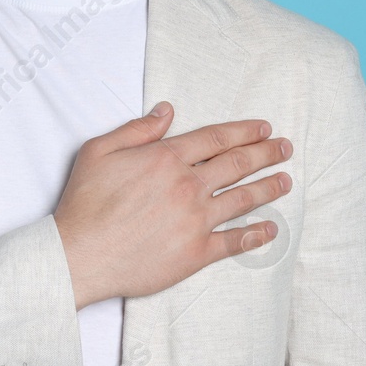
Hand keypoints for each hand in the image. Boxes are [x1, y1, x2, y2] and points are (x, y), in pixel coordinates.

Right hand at [52, 101, 291, 309]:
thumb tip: (167, 111)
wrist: (79, 255)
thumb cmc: (84, 203)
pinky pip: (235, 241)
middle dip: (266, 153)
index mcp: (166, 158)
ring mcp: (196, 220)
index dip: (244, 131)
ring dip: (269, 187)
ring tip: (286, 180)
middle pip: (237, 164)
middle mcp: (188, 186)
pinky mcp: (196, 253)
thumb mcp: (99, 151)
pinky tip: (271, 229)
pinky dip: (257, 235)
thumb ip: (137, 129)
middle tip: (285, 148)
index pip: (216, 138)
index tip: (264, 128)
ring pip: (243, 199)